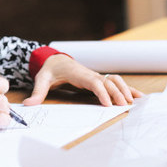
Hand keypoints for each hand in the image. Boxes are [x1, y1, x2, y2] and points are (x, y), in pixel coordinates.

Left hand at [23, 53, 143, 106]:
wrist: (54, 60)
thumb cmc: (49, 70)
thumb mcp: (41, 80)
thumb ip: (37, 92)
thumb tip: (28, 104)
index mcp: (78, 74)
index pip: (93, 82)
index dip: (101, 92)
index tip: (108, 104)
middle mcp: (90, 74)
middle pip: (108, 82)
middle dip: (117, 93)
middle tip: (125, 106)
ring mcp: (96, 76)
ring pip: (115, 81)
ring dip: (125, 90)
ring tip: (135, 102)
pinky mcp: (98, 80)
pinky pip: (115, 83)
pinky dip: (127, 89)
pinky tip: (137, 97)